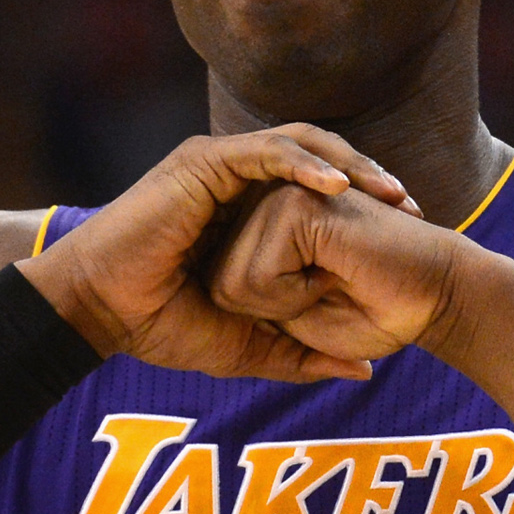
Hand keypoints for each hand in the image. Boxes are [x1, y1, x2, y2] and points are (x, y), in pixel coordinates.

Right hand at [15, 124, 417, 381]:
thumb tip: (364, 369)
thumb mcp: (249, 344)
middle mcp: (238, 177)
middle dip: (371, 176)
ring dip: (350, 162)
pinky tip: (337, 185)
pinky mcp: (203, 163)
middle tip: (412, 207)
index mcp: (250, 208)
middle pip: (321, 157)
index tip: (407, 233)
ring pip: (301, 143)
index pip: (321, 188)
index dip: (366, 203)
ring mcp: (220, 164)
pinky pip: (265, 151)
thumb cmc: (162, 325)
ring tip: (388, 190)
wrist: (101, 313)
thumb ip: (303, 354)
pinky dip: (305, 163)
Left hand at [204, 182, 503, 364]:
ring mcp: (277, 197)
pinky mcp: (293, 203)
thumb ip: (261, 328)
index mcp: (265, 232)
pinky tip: (332, 272)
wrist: (438, 298)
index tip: (317, 301)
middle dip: (271, 313)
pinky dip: (294, 295)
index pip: (219, 292)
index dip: (265, 319)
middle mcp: (264, 206)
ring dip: (285, 305)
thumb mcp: (302, 329)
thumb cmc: (381, 313)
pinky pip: (257, 275)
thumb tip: (217, 310)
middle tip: (326, 290)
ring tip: (331, 278)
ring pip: (231, 283)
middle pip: (218, 288)